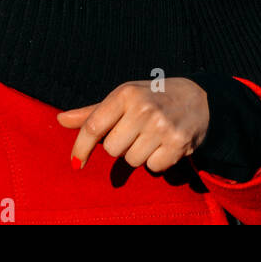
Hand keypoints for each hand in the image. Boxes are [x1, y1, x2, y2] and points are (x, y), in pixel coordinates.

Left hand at [56, 78, 208, 173]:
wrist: (199, 98)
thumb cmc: (153, 97)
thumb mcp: (123, 98)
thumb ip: (92, 112)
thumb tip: (61, 120)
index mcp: (125, 94)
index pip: (93, 126)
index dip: (81, 147)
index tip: (75, 163)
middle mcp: (143, 108)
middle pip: (111, 149)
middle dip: (120, 146)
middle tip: (134, 132)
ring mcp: (162, 126)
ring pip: (132, 161)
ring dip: (138, 154)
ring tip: (151, 137)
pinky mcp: (178, 144)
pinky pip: (153, 167)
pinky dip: (156, 161)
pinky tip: (164, 145)